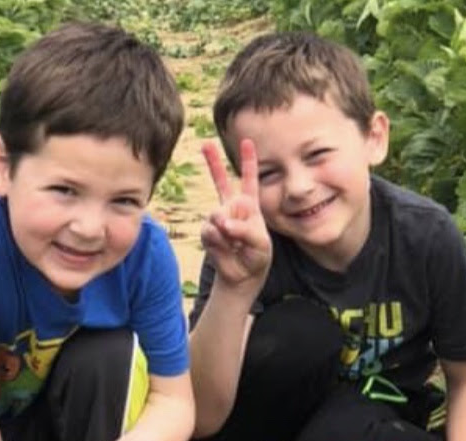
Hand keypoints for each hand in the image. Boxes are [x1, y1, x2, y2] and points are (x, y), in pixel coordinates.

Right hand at [200, 139, 272, 290]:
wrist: (243, 274)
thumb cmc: (257, 256)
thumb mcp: (260, 242)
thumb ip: (244, 229)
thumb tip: (222, 223)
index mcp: (249, 204)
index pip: (249, 179)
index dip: (248, 160)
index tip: (246, 141)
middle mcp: (232, 207)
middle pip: (221, 181)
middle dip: (213, 162)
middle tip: (205, 144)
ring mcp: (218, 219)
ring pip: (217, 215)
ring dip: (228, 230)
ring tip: (236, 243)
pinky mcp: (208, 232)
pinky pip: (211, 231)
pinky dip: (220, 241)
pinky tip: (227, 248)